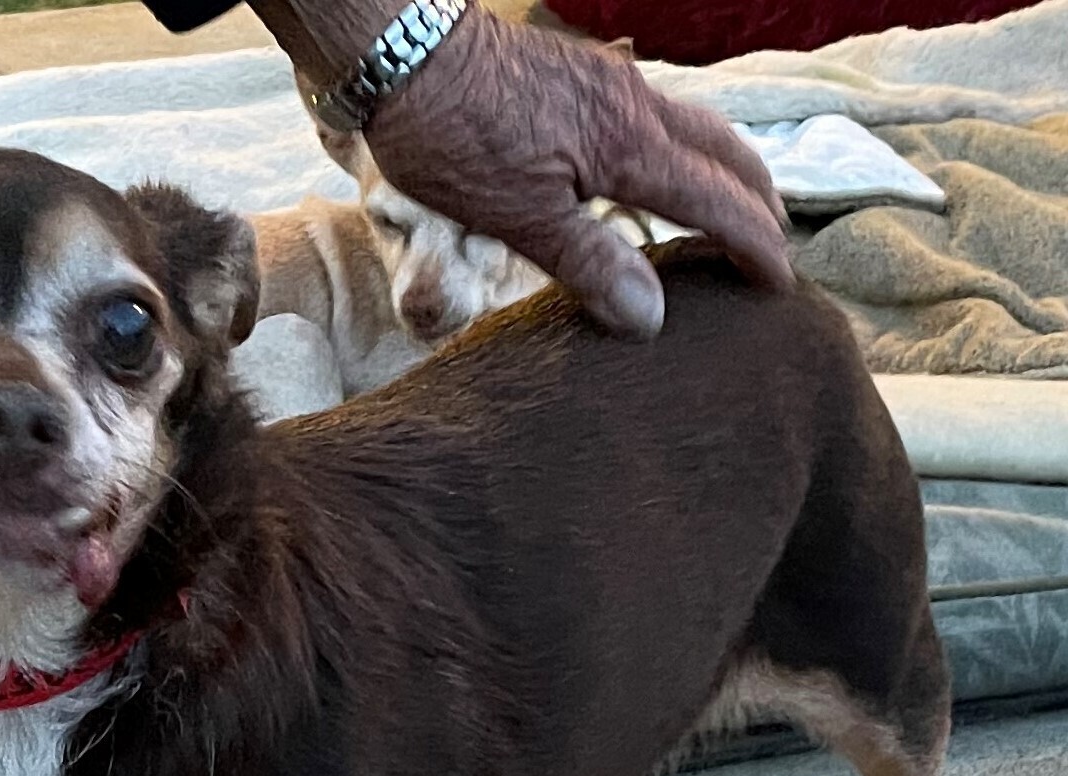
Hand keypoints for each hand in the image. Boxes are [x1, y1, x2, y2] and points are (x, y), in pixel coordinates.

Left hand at [363, 11, 791, 336]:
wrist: (403, 49)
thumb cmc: (452, 136)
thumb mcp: (519, 216)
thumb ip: (589, 263)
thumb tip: (650, 318)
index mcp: (628, 145)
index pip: (714, 200)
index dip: (752, 244)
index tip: (779, 282)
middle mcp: (632, 104)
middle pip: (721, 150)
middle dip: (755, 196)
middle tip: (774, 238)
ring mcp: (606, 83)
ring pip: (690, 126)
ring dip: (720, 167)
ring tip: (726, 203)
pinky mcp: (577, 77)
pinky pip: (652, 116)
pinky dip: (676, 149)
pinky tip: (652, 168)